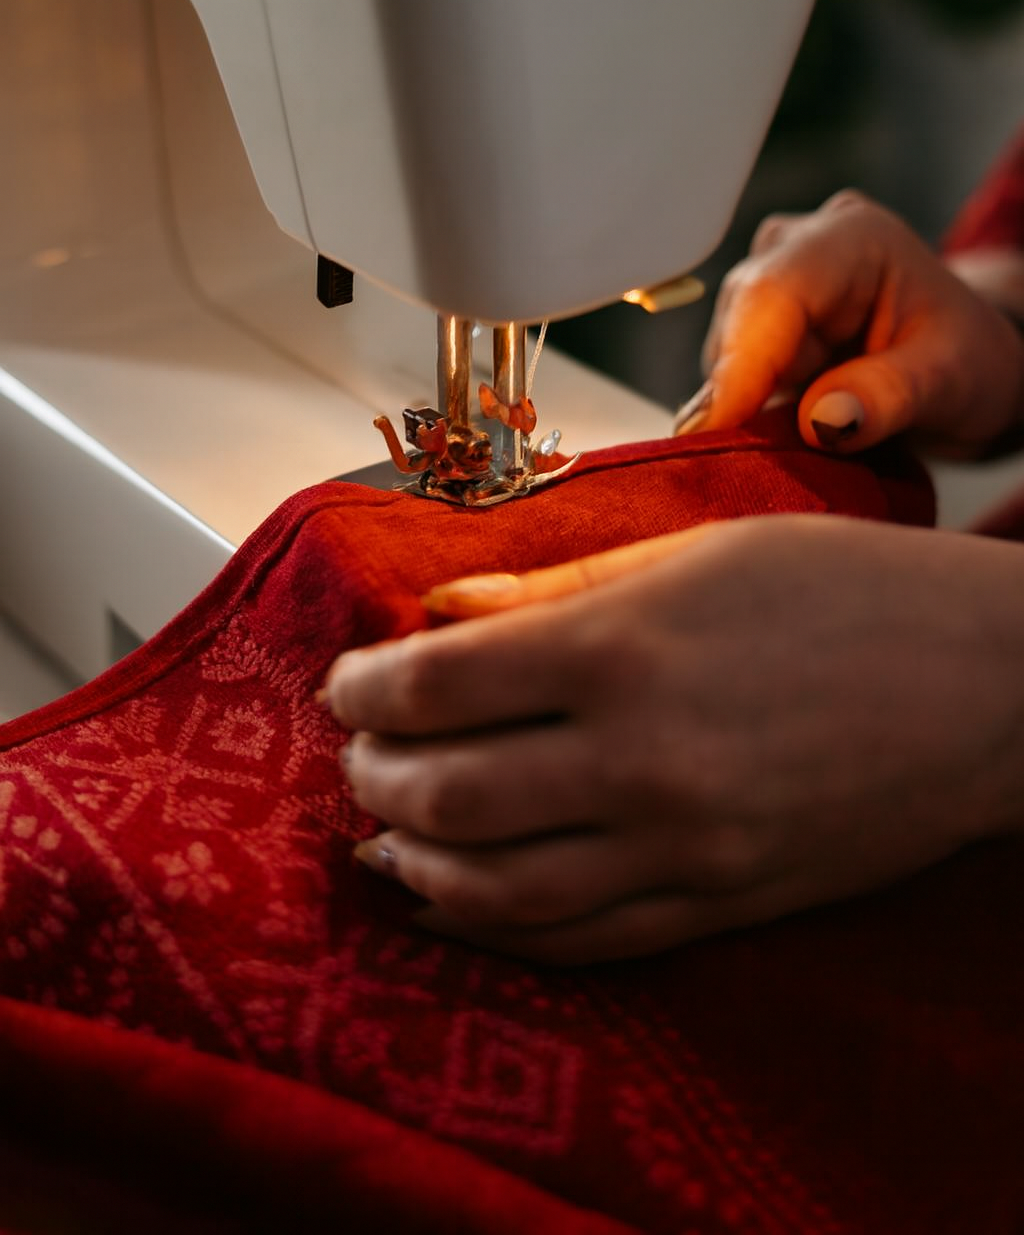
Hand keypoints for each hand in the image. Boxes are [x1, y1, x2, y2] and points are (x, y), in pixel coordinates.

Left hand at [324, 515, 1023, 962]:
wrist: (984, 686)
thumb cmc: (848, 593)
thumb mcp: (694, 553)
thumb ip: (554, 591)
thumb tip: (441, 608)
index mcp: (622, 651)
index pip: (434, 686)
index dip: (364, 687)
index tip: (350, 682)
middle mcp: (640, 762)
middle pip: (444, 794)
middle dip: (373, 774)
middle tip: (362, 750)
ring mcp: (681, 850)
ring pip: (497, 891)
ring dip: (417, 861)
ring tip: (388, 830)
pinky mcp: (718, 904)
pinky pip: (581, 940)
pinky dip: (500, 928)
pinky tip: (461, 897)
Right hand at [677, 191, 1023, 455]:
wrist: (966, 363)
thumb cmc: (968, 360)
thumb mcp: (951, 382)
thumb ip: (891, 397)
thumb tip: (821, 422)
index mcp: (854, 240)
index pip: (775, 292)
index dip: (741, 362)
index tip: (716, 428)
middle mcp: (800, 247)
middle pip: (739, 320)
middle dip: (741, 393)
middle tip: (760, 461)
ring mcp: (773, 282)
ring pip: (727, 352)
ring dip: (747, 407)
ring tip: (798, 444)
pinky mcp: (758, 324)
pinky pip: (730, 373)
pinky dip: (746, 411)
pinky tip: (779, 434)